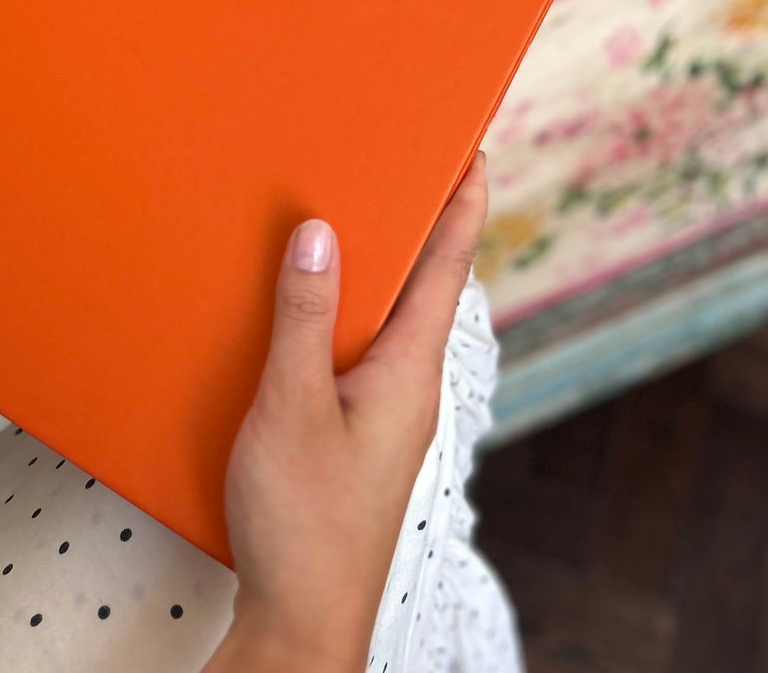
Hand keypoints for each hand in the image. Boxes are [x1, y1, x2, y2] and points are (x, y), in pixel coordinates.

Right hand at [204, 152, 488, 672]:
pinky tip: (303, 303)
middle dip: (416, 220)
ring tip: (349, 214)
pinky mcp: (354, 429)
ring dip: (374, 263)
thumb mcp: (293, 407)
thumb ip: (305, 319)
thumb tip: (322, 233)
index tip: (474, 149)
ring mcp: (383, 409)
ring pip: (384, 316)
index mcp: (407, 371)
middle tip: (402, 160)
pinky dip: (340, 308)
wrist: (301, 618)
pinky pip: (355, 347)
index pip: (447, 267)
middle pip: (420, 284)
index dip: (462, 203)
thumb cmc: (304, 524)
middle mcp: (406, 384)